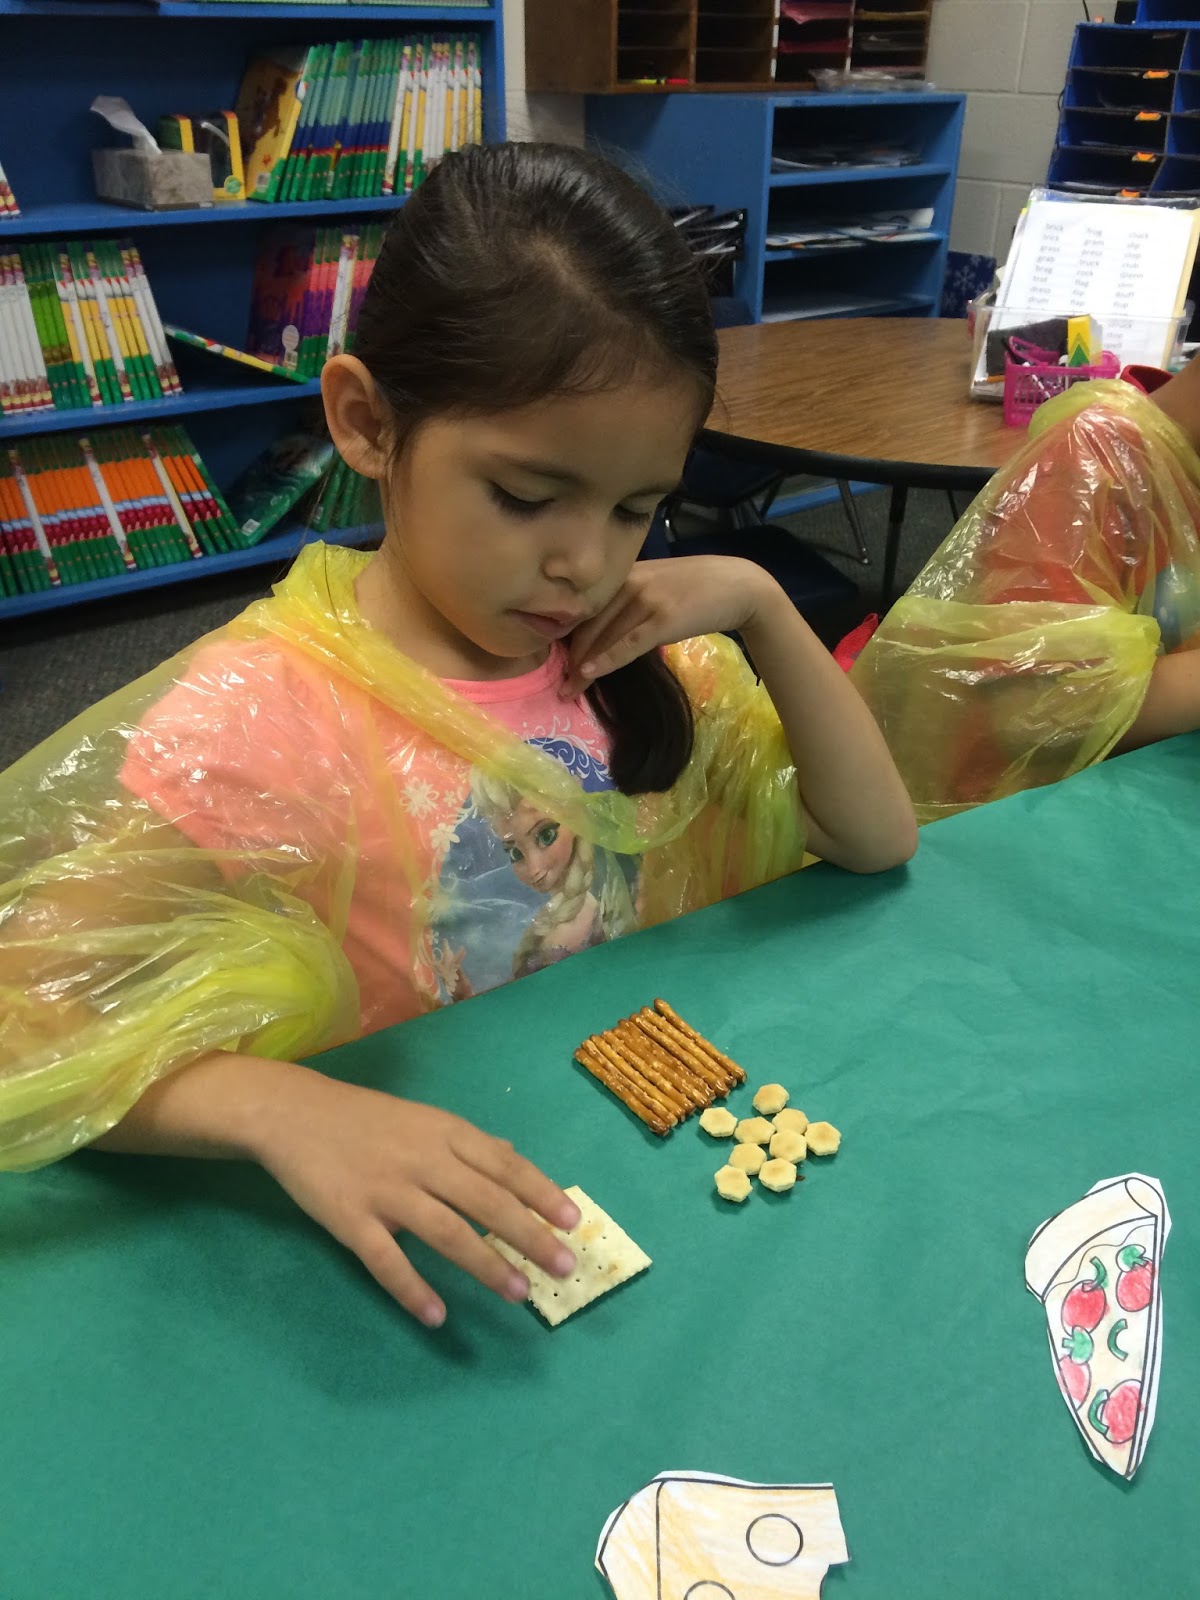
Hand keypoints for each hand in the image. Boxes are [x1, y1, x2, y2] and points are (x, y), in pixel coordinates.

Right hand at [251, 1065, 579, 1327]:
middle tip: (563, 1266)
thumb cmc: (363, 1118)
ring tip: (518, 1294)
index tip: (572, 1221)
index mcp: (443, 1132)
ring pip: (446, 1231)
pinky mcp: (349, 1218)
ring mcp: (385, 1190)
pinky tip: (436, 1316)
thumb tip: (514, 1156)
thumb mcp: (422, 1118)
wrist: (291, 1113)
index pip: (504, 1165)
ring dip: (485, 1264)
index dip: (541, 1193)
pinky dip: (412, 1289)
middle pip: (485, 1200)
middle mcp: (422, 1159)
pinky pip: (385, 1260)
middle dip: (529, 1235)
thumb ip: (467, 1142)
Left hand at [561, 556, 776, 696]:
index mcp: (627, 574)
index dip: (569, 635)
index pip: (588, 607)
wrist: (740, 586)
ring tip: (569, 688)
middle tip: (560, 682)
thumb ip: (631, 599)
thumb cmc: (701, 588)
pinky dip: (605, 660)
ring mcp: (647, 600)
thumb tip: (606, 626)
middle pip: (590, 623)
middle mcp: (631, 583)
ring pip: (604, 636)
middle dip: (571, 655)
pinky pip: (627, 644)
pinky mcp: (663, 619)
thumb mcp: (659, 585)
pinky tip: (588, 672)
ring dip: (583, 665)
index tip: (557, 659)